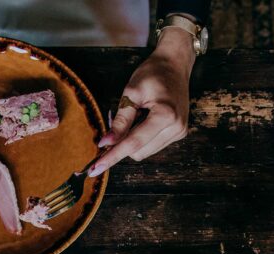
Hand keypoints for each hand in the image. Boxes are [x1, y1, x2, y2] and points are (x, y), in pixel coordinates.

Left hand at [89, 30, 194, 175]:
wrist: (175, 64)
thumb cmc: (153, 73)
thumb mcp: (131, 92)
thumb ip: (120, 120)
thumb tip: (106, 143)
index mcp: (166, 115)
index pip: (133, 143)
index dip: (112, 156)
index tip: (95, 169)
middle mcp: (176, 127)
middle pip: (137, 151)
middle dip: (121, 143)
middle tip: (116, 122)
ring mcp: (179, 132)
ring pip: (143, 152)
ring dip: (131, 140)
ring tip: (135, 116)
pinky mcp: (178, 133)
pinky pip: (151, 146)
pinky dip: (141, 138)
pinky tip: (143, 120)